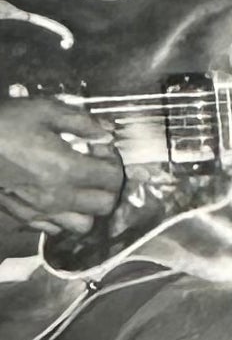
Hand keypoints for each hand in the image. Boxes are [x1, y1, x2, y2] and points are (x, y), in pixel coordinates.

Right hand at [0, 95, 124, 237]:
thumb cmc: (5, 124)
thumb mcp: (45, 111)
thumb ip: (82, 123)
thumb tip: (107, 133)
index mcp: (66, 169)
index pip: (112, 178)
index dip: (113, 160)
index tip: (99, 147)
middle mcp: (57, 196)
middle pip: (105, 205)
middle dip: (108, 186)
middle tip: (95, 166)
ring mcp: (39, 211)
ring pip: (83, 224)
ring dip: (89, 206)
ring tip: (80, 185)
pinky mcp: (24, 216)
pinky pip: (56, 228)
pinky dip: (64, 216)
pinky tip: (57, 194)